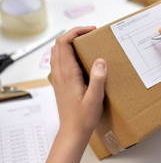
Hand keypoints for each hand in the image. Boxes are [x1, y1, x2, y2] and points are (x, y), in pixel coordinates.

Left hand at [45, 26, 106, 162]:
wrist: (72, 132)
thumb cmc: (83, 118)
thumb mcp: (95, 99)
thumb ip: (97, 79)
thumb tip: (100, 60)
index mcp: (67, 74)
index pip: (64, 43)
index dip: (75, 32)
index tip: (91, 31)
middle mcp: (60, 74)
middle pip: (59, 45)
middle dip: (74, 35)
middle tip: (91, 35)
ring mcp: (58, 78)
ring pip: (58, 52)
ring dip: (70, 43)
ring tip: (88, 44)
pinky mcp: (60, 83)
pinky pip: (60, 61)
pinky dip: (69, 53)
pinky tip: (82, 60)